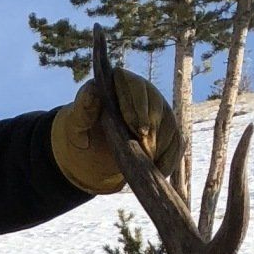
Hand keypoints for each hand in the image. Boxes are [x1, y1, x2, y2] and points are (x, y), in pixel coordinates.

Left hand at [51, 70, 183, 195]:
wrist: (92, 145)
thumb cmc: (82, 129)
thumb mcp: (77, 122)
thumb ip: (84, 108)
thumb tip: (94, 90)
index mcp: (122, 82)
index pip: (137, 89)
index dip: (140, 110)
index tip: (140, 131)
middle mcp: (144, 92)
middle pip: (158, 109)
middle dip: (154, 133)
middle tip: (146, 154)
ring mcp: (158, 111)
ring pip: (169, 126)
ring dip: (162, 147)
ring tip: (150, 165)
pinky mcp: (167, 130)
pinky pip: (175, 143)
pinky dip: (169, 158)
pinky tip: (159, 171)